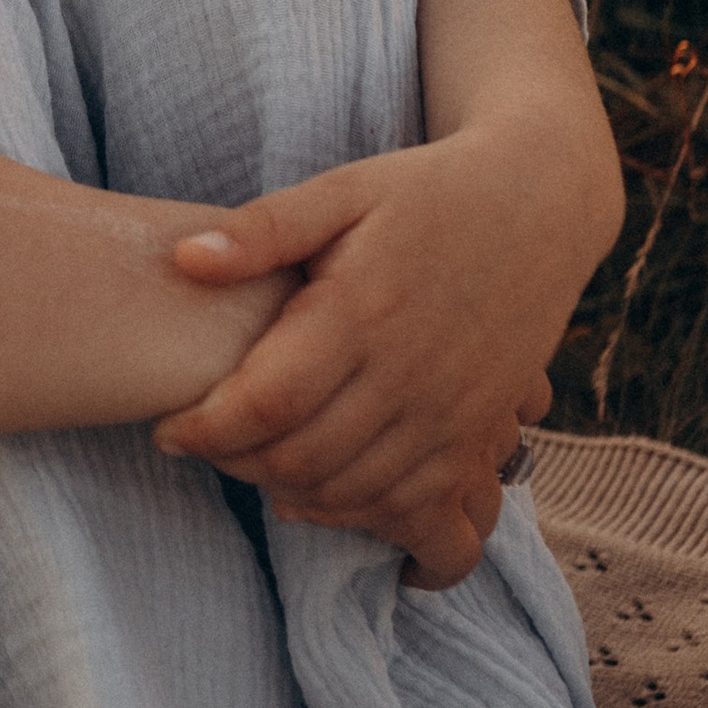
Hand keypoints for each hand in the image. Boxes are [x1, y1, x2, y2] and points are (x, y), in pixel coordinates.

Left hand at [154, 125, 585, 586]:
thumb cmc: (425, 192)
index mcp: (361, 311)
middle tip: (205, 447)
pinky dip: (362, 517)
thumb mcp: (342, 189)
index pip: (264, 404)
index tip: (168, 432)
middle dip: (236, 466)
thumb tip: (184, 259)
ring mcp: (454, 412)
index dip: (204, 431)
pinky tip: (323, 498)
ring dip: (291, 495)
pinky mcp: (482, 433)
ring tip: (252, 465)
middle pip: (301, 460)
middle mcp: (409, 373)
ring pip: (355, 494)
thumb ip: (263, 229)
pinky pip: (419, 507)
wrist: (539, 203)